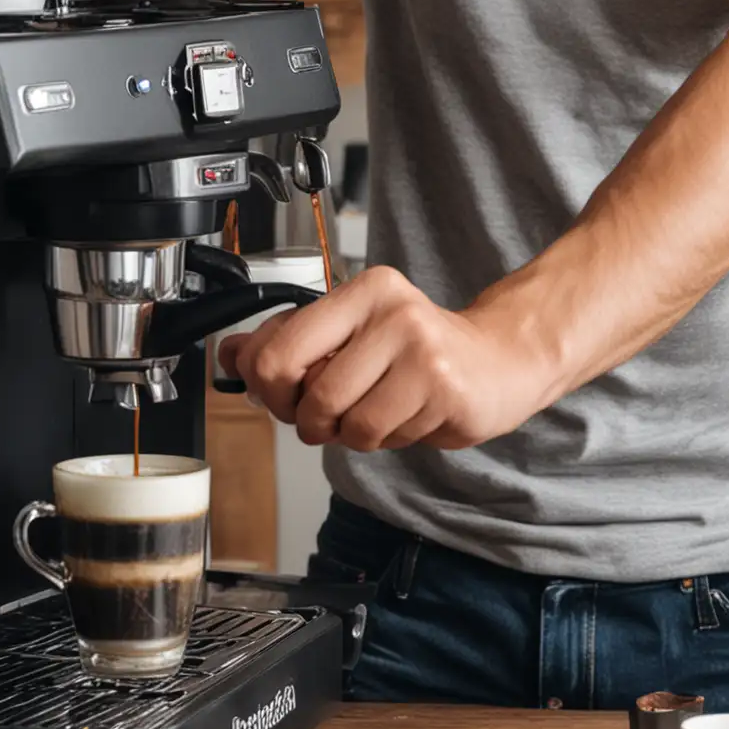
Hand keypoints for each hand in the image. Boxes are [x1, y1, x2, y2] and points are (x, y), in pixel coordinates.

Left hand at [216, 267, 554, 450]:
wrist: (499, 361)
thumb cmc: (419, 350)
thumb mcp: (351, 333)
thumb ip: (289, 342)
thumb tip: (229, 355)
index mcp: (363, 288)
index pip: (279, 349)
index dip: (269, 388)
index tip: (283, 393)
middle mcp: (392, 311)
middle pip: (310, 393)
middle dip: (310, 420)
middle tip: (327, 415)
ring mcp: (422, 349)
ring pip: (346, 423)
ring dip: (352, 434)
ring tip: (377, 411)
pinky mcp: (443, 389)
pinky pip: (382, 437)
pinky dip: (385, 440)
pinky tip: (407, 415)